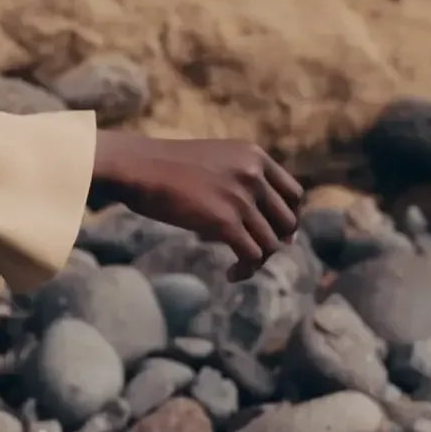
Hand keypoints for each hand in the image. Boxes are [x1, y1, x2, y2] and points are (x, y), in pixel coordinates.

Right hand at [92, 131, 303, 280]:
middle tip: (257, 253)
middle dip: (276, 242)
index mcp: (254, 156)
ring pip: (271, 243)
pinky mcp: (224, 221)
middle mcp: (254, 175)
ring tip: (239, 268)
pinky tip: (231, 275)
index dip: (289, 218)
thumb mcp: (212, 160)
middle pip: (288, 221)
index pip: (293, 193)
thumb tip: (250, 218)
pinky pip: (252, 255)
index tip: (275, 233)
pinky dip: (246, 270)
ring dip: (258, 261)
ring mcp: (241, 198)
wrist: (137, 167)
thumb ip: (237, 178)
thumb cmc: (163, 167)